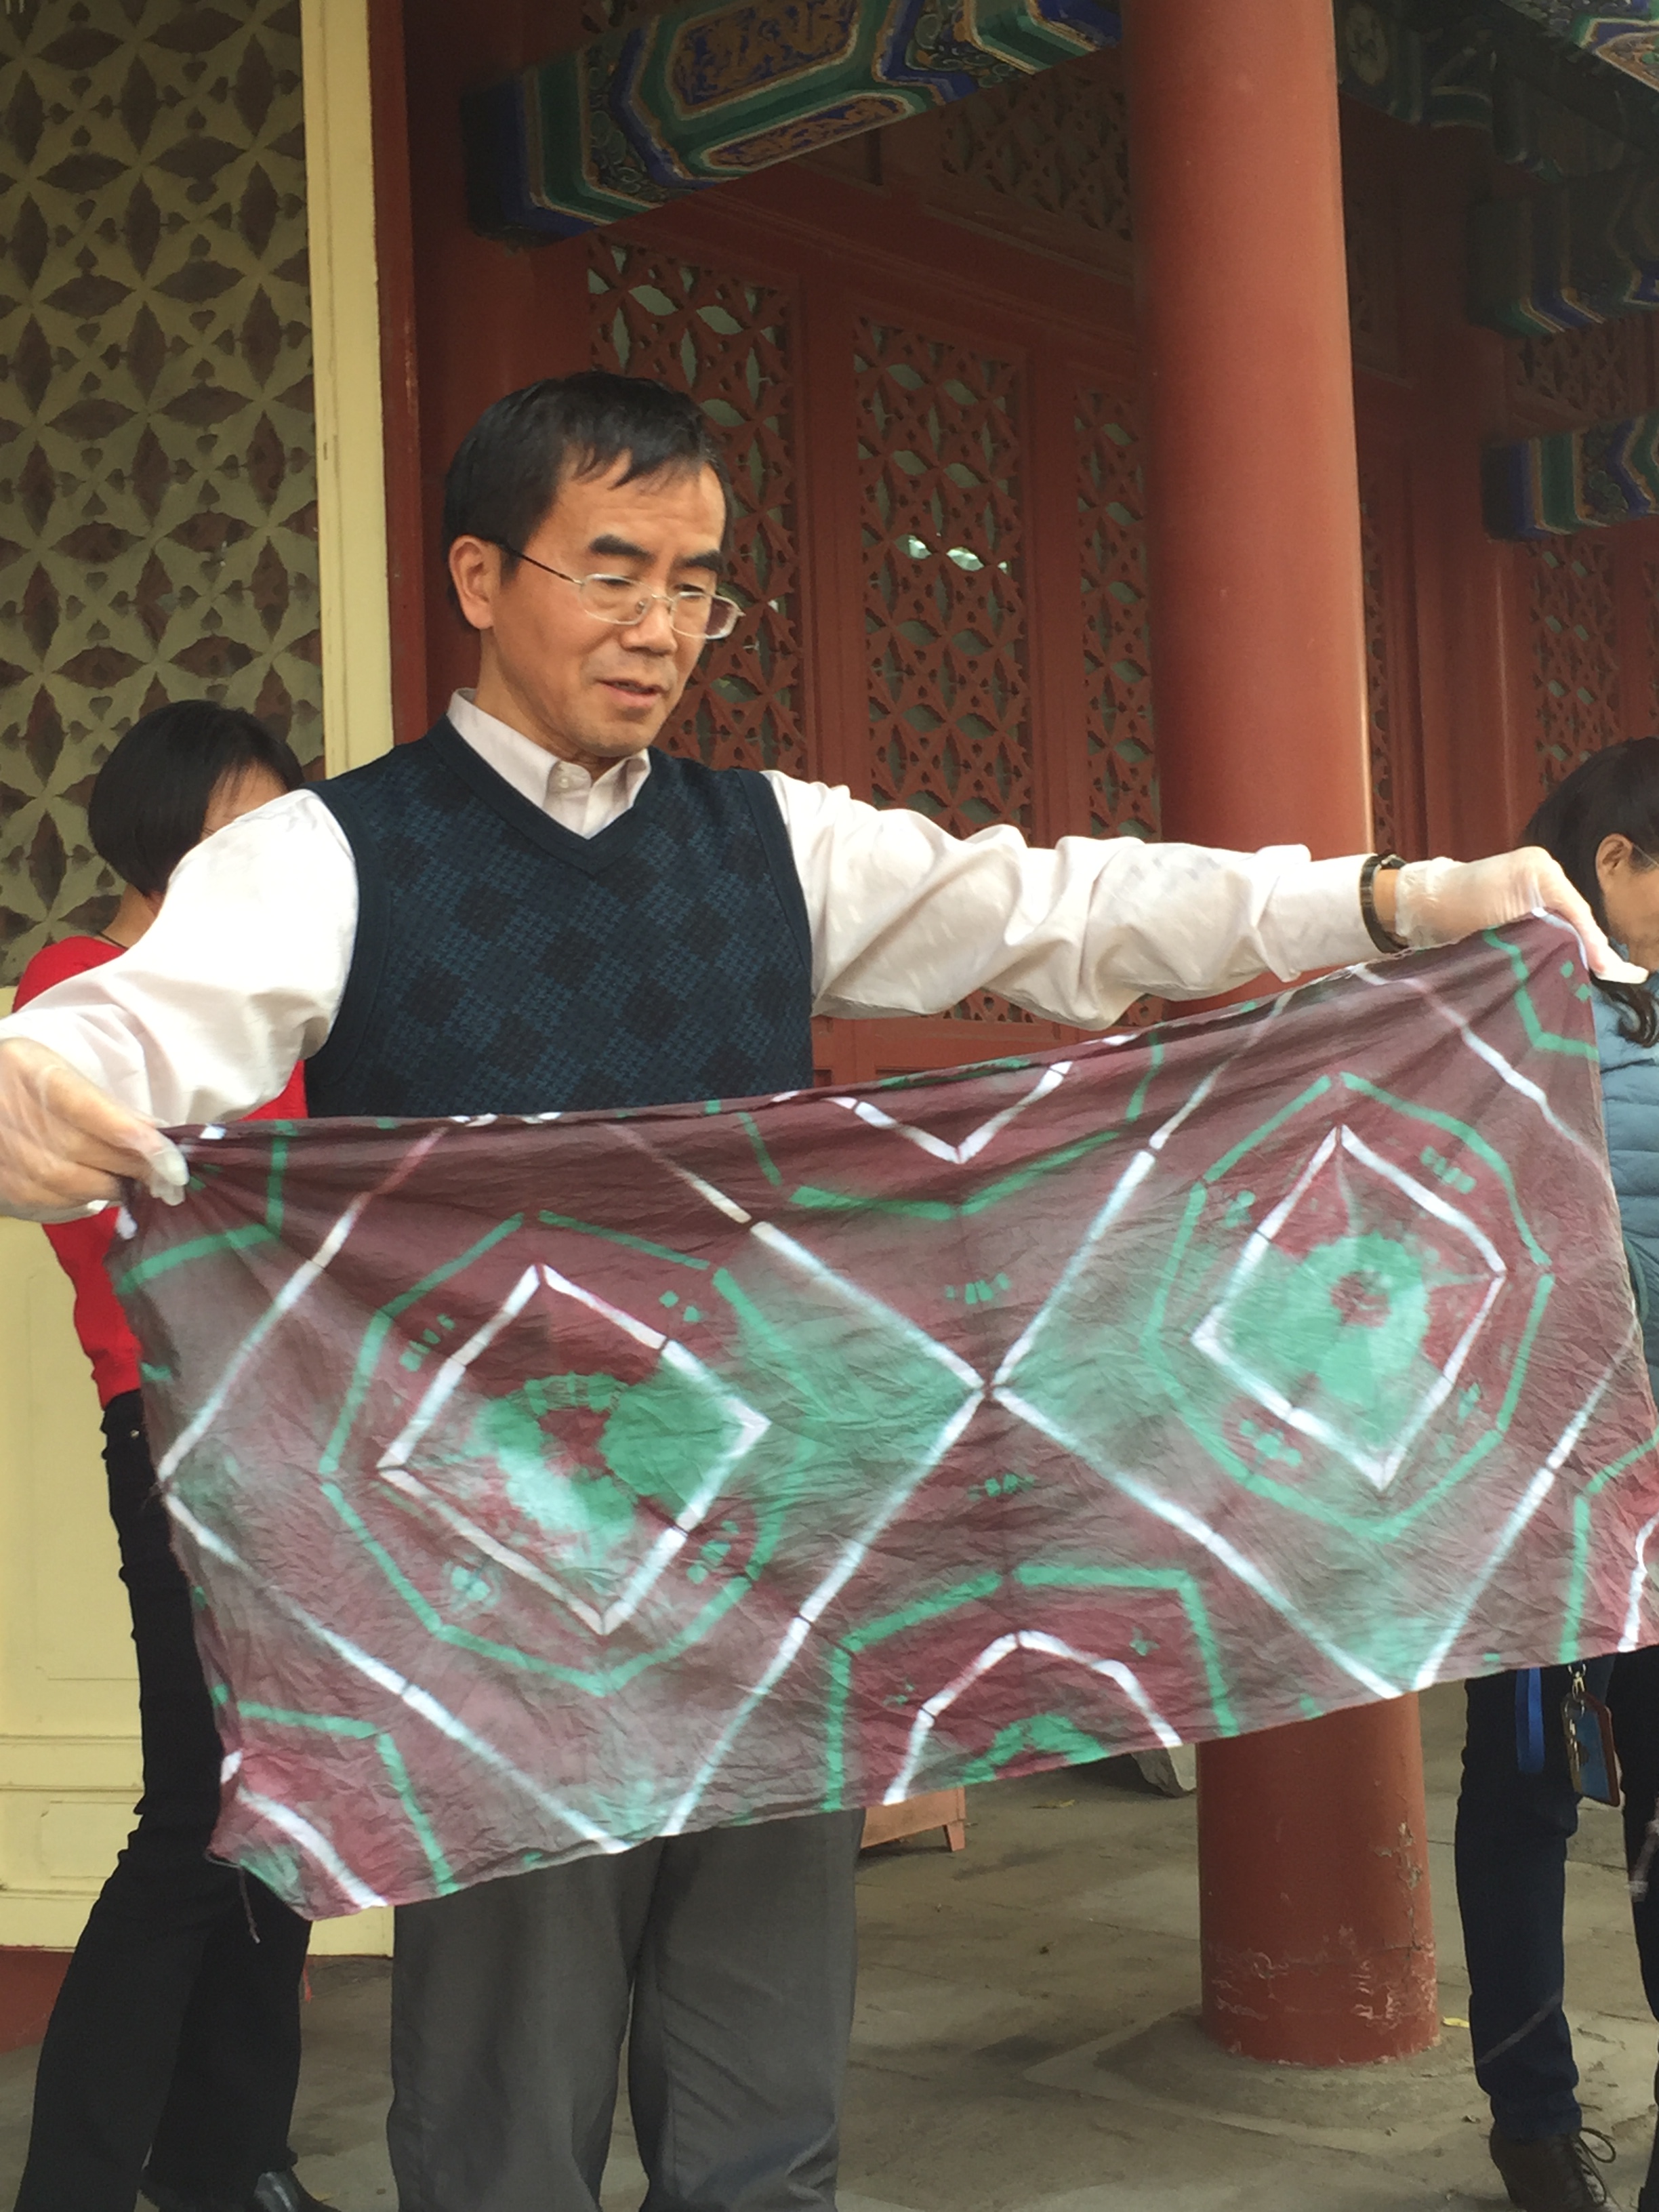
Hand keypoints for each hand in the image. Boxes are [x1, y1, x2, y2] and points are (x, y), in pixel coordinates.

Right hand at [0, 1038, 187, 1221]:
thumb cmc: (23, 1081)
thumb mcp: (57, 1071)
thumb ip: (104, 1102)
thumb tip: (157, 1134)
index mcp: (38, 1075)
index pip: (102, 1116)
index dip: (145, 1144)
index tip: (178, 1167)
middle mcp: (20, 1118)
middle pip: (95, 1155)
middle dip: (140, 1170)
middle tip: (170, 1179)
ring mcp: (10, 1158)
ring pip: (81, 1187)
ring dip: (118, 1187)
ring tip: (136, 1181)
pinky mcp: (8, 1189)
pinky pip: (61, 1205)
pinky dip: (90, 1200)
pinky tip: (101, 1188)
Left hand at [1389, 850, 1646, 983]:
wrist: (1425, 905)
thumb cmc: (1457, 908)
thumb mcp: (1503, 926)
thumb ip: (1544, 937)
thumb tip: (1580, 959)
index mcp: (1542, 870)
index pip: (1577, 911)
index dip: (1590, 941)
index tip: (1605, 969)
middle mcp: (1544, 874)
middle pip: (1573, 916)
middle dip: (1583, 946)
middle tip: (1599, 977)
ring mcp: (1534, 887)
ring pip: (1562, 922)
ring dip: (1569, 947)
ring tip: (1582, 976)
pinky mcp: (1522, 903)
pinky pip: (1547, 925)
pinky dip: (1553, 944)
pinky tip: (1561, 965)